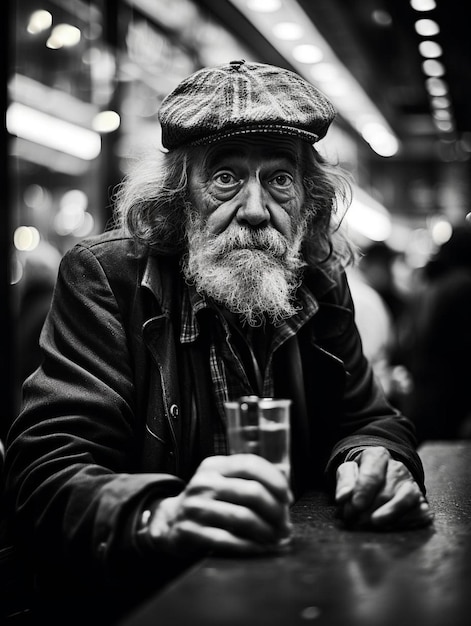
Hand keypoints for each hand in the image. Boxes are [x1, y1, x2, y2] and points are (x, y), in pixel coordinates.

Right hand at [145, 454, 292, 555]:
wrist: (170, 521)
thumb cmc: (207, 501)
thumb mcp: (221, 481)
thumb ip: (248, 480)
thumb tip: (284, 495)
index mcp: (214, 466)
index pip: (251, 464)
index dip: (275, 480)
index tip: (287, 497)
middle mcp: (204, 483)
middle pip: (252, 492)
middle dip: (276, 511)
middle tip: (284, 524)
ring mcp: (196, 507)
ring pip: (243, 518)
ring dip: (266, 531)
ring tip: (275, 537)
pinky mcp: (191, 532)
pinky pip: (228, 540)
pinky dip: (250, 547)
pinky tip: (260, 548)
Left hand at [335, 446, 433, 529]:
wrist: (383, 475)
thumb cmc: (361, 474)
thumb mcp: (348, 471)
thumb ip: (344, 482)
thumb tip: (342, 497)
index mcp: (377, 456)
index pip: (372, 474)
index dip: (363, 491)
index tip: (355, 506)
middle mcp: (398, 468)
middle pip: (385, 492)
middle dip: (369, 510)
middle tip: (354, 521)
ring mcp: (411, 484)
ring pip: (406, 500)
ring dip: (389, 515)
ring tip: (373, 524)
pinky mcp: (421, 500)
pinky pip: (419, 512)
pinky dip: (406, 521)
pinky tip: (390, 526)